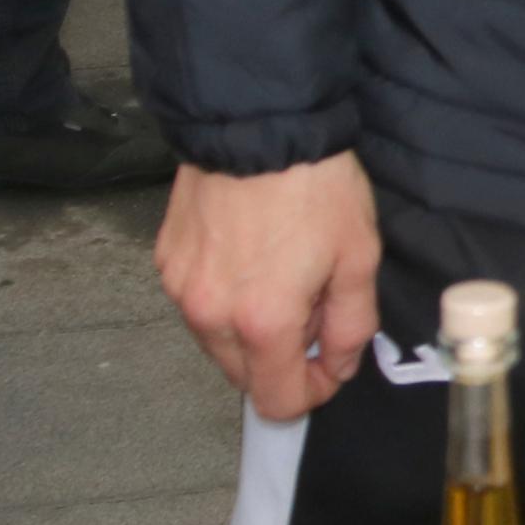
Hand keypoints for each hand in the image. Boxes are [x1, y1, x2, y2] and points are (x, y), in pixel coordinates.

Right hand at [159, 153, 381, 421]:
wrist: (258, 124)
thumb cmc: (315, 186)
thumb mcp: (358, 258)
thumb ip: (351, 327)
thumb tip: (336, 365)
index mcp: (262, 321)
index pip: (276, 400)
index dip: (310, 393)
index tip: (329, 365)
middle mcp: (209, 314)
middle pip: (244, 375)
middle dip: (282, 357)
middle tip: (313, 305)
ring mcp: (180, 288)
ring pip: (217, 341)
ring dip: (251, 329)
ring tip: (283, 273)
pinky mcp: (166, 261)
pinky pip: (198, 302)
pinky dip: (225, 297)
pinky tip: (251, 255)